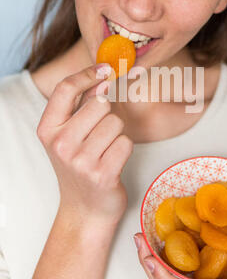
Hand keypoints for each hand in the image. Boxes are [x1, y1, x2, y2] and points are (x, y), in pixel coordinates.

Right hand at [37, 64, 133, 226]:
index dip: (88, 73)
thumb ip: (81, 105)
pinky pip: (126, 142)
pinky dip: (124, 149)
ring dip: (117, 134)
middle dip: (107, 114)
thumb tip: (102, 76)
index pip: (66, 88)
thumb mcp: (68, 135)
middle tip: (99, 135)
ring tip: (105, 151)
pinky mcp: (103, 174)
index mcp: (47, 129)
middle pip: (100, 103)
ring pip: (116, 122)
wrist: (84, 209)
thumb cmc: (79, 166)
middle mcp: (60, 144)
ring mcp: (81, 161)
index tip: (106, 69)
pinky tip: (113, 162)